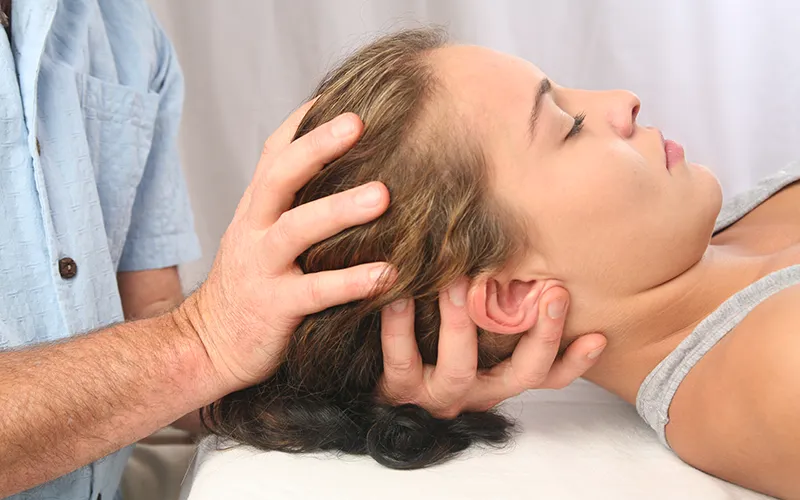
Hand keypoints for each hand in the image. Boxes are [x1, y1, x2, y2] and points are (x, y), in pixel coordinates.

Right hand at [179, 103, 392, 392]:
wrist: (206, 346)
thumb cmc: (249, 288)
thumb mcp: (261, 239)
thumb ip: (293, 209)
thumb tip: (350, 178)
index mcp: (255, 210)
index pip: (275, 153)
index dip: (306, 122)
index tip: (346, 96)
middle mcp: (253, 230)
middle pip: (280, 176)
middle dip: (317, 147)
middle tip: (358, 123)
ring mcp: (260, 267)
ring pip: (296, 229)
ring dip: (339, 210)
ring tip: (383, 196)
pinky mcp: (274, 308)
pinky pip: (315, 291)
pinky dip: (351, 281)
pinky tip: (387, 274)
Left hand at [377, 279, 606, 417]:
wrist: (375, 398)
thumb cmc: (428, 353)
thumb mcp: (468, 338)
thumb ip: (494, 311)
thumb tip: (520, 255)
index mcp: (498, 377)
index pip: (547, 375)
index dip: (574, 362)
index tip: (598, 337)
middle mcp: (477, 390)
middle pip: (522, 374)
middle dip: (542, 334)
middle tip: (554, 291)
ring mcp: (439, 394)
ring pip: (460, 367)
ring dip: (462, 322)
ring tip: (459, 281)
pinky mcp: (400, 391)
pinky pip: (401, 360)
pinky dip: (398, 326)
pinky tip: (396, 295)